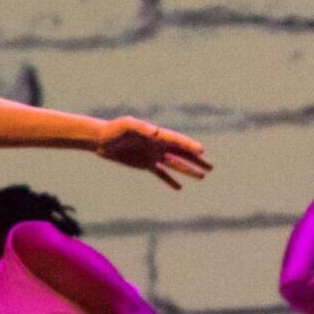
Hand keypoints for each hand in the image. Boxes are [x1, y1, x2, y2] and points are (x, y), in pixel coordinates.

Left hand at [95, 118, 211, 189]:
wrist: (101, 139)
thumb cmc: (114, 129)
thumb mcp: (126, 125)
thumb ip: (141, 127)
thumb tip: (155, 132)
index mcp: (157, 135)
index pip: (177, 141)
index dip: (189, 146)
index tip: (201, 151)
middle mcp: (159, 145)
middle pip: (181, 154)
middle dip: (196, 160)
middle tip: (211, 167)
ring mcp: (153, 155)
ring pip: (175, 164)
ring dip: (188, 170)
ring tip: (202, 177)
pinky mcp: (146, 164)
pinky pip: (161, 173)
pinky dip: (170, 180)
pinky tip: (179, 187)